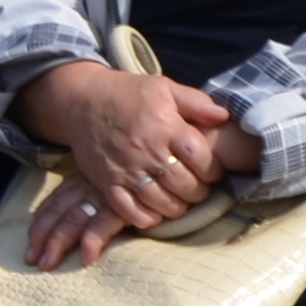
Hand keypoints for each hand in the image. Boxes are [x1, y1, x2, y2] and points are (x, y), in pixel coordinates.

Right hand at [15, 62, 246, 253]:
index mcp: (164, 125)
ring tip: (180, 199)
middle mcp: (146, 149)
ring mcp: (125, 169)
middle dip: (199, 192)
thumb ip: (197, 102)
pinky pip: (130, 212)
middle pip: (184, 185)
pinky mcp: (106, 183)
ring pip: (162, 202)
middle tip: (198, 188)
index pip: (200, 158)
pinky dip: (147, 217)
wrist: (81, 100)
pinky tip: (154, 210)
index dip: (213, 170)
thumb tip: (224, 117)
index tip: (211, 170)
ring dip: (177, 207)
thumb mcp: (164, 88)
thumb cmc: (127, 94)